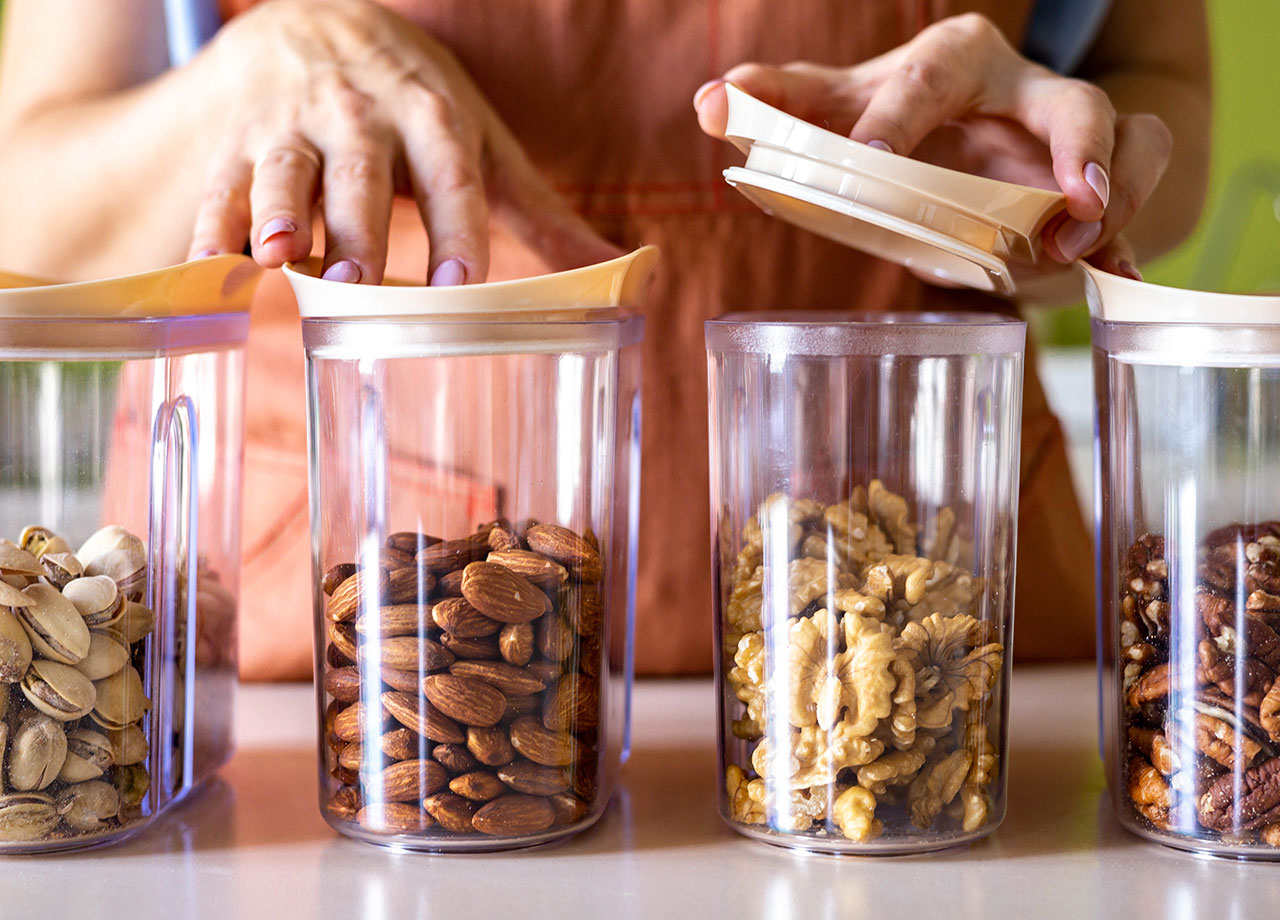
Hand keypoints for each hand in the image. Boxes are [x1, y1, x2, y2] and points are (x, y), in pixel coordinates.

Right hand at [187, 0, 616, 283]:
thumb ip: (544, 216)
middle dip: (360, 226)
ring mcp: (295, 125)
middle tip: (360, 282)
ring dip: (278, 210)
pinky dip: (212, 223)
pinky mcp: (238, 143)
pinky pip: (220, 184)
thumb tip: (629, 270)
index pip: (452, 174)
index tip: (461, 284)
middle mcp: (363, 116)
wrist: (320, 24)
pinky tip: (208, 263)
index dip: (457, 228)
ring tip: (278, 255)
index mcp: (434, 117)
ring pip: (285, 169)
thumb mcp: (486, 147)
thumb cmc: (421, 106)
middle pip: (362, 173)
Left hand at [694, 13, 1171, 284]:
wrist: (968, 136)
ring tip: (1078, 251)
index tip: (874, 159)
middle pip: (1069, 100)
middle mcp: (1023, 92)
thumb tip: (710, 103)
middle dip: (1076, 145)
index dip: (901, 116)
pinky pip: (1139, 204)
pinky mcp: (1097, 187)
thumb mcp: (839, 107)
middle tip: (1069, 202)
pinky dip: (1130, 248)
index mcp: (953, 64)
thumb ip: (780, 105)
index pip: (929, 76)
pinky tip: (1117, 282)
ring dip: (1118, 195)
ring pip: (1132, 140)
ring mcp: (1068, 140)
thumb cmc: (896, 120)